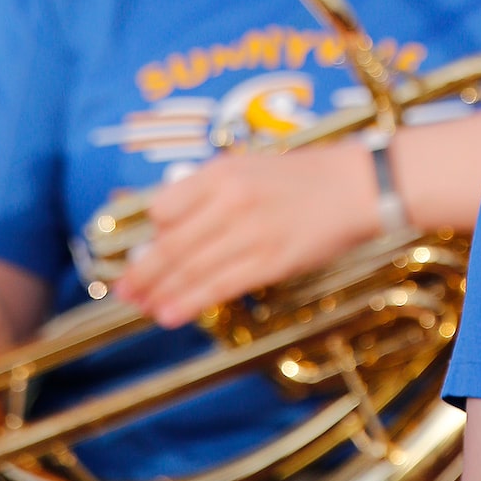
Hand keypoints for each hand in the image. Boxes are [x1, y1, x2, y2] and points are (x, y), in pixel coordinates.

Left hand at [114, 140, 378, 329]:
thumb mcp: (251, 167)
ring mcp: (250, 232)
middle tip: (123, 290)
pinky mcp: (269, 261)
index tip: (140, 252)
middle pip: (170, 244)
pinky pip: (218, 287)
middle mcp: (230, 199)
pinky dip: (189, 302)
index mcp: (223, 171)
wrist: (357, 185)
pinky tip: (170, 313)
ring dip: (160, 293)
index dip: (150, 234)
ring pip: (190, 270)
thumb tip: (170, 228)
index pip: (164, 207)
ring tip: (142, 307)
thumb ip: (211, 192)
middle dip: (142, 272)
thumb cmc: (304, 177)